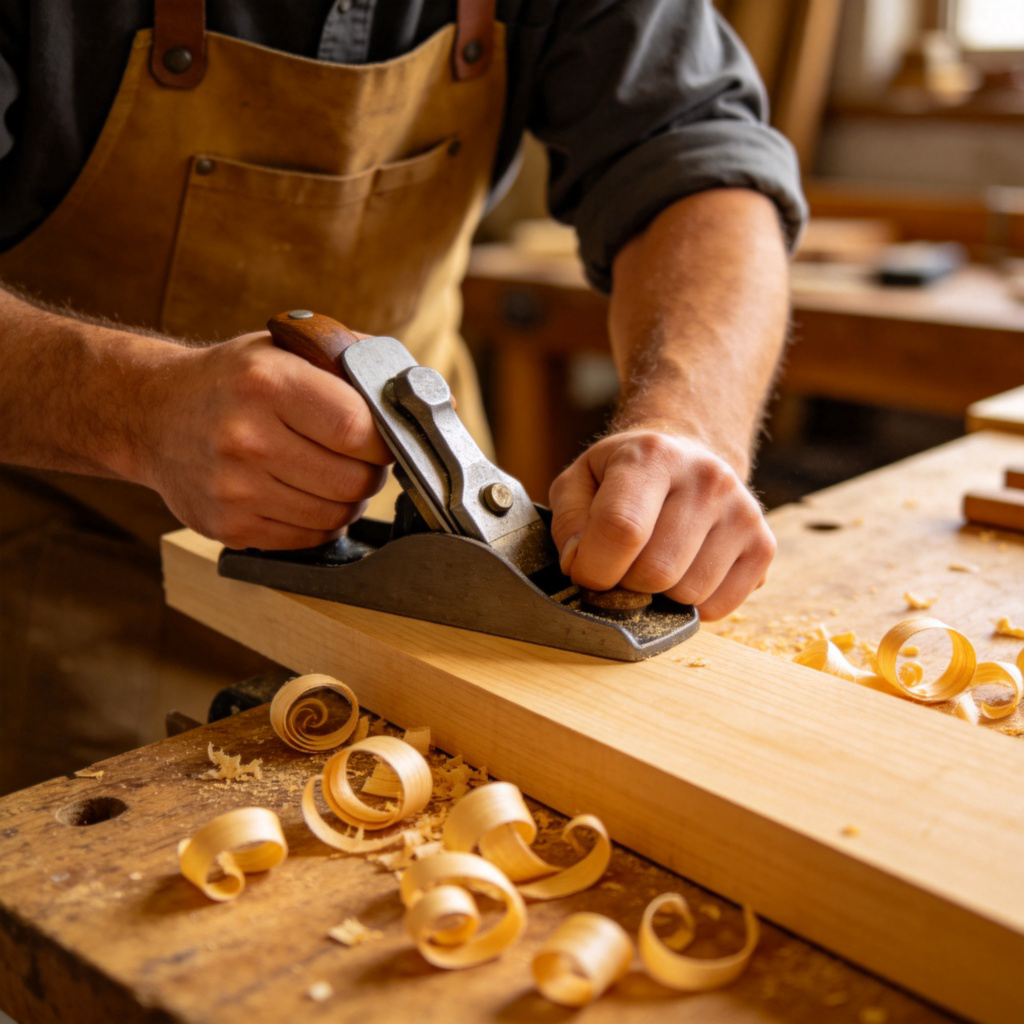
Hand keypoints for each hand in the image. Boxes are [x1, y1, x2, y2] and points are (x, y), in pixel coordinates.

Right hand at [138, 332, 391, 548]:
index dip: (383, 439)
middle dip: (370, 472)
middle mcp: (247, 437)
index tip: (381, 436)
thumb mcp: (286, 349)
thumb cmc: (234, 380)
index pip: (356, 428)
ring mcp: (236, 488)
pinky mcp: (231, 527)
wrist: (154, 415)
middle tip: (358, 457)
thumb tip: (428, 392)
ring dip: (348, 499)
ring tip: (331, 474)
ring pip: (336, 515)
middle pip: (353, 479)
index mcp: (266, 383)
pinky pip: (309, 538)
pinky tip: (305, 495)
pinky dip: (320, 522)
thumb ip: (355, 361)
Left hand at [548, 430, 774, 620]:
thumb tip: (580, 564)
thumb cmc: (626, 474)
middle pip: (655, 571)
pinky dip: (691, 604)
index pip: (621, 530)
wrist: (687, 455)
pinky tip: (684, 570)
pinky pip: (718, 607)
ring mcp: (742, 512)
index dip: (593, 568)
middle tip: (622, 563)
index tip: (585, 571)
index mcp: (654, 456)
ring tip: (655, 559)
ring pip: (687, 595)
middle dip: (625, 583)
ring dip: (659, 594)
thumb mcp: (581, 478)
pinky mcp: (763, 545)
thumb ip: (569, 521)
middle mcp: (707, 479)